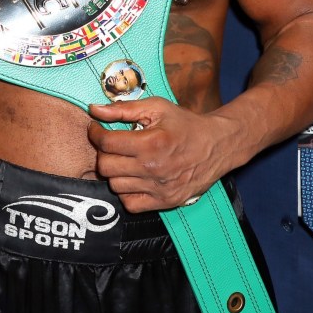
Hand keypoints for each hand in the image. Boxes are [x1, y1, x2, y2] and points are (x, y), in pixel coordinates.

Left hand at [87, 98, 230, 211]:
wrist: (217, 145)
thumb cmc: (185, 124)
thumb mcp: (156, 107)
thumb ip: (123, 109)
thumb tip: (94, 109)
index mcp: (151, 143)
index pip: (106, 143)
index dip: (95, 133)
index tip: (96, 129)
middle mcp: (154, 169)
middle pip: (106, 167)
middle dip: (103, 152)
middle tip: (110, 145)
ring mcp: (160, 189)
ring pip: (115, 186)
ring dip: (114, 172)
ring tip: (123, 160)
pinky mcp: (165, 202)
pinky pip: (130, 204)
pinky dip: (126, 192)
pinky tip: (133, 177)